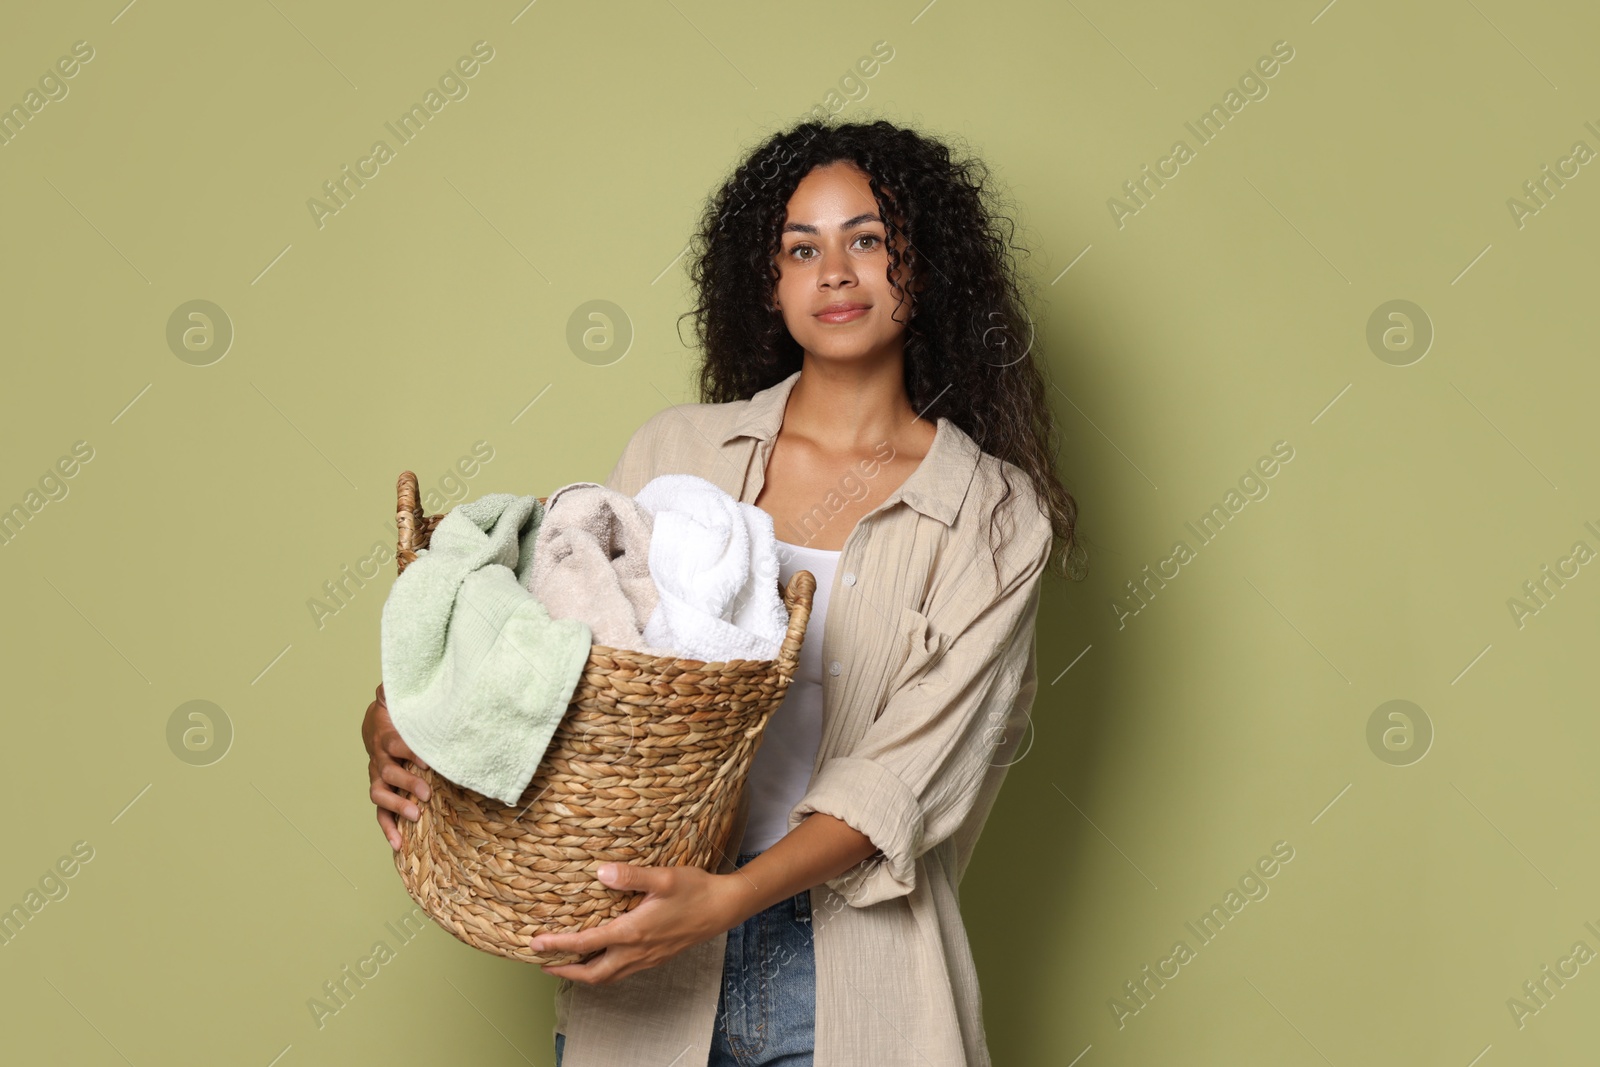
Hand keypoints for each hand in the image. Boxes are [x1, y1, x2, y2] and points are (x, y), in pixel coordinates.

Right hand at [362, 682, 429, 850]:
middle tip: (426, 792)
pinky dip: (388, 829)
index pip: (395, 744)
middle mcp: (379, 761)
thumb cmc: (396, 716)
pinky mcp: (382, 794)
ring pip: (381, 796)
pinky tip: (398, 845)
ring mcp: (378, 779)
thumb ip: (394, 693)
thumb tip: (390, 683)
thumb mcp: (397, 701)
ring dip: (397, 807)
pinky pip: (382, 814)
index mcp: (386, 738)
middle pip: (388, 773)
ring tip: (415, 817)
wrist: (376, 726)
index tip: (426, 760)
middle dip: (406, 784)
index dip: (409, 751)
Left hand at [530, 862, 741, 985]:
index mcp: (633, 932)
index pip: (587, 943)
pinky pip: (622, 973)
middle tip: (542, 963)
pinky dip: (603, 971)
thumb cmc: (695, 890)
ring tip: (565, 964)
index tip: (535, 944)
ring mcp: (647, 958)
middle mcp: (637, 951)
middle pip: (592, 973)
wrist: (724, 908)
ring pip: (607, 977)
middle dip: (565, 971)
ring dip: (583, 974)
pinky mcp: (656, 958)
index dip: (558, 945)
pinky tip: (601, 958)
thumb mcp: (664, 877)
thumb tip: (600, 872)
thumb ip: (631, 876)